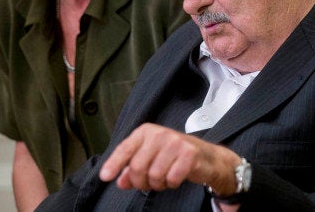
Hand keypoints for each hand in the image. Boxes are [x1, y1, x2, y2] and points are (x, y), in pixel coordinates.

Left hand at [99, 123, 240, 193]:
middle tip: (150, 183)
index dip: (114, 164)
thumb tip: (119, 181)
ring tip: (166, 177)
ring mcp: (175, 142)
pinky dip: (172, 183)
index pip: (125, 149)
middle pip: (137, 167)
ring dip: (158, 184)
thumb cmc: (176, 156)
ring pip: (153, 175)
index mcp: (146, 131)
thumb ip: (133, 168)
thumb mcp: (152, 158)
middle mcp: (160, 133)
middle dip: (141, 181)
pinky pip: (171, 179)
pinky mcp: (189, 153)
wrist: (208, 157)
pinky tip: (177, 177)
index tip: (105, 177)